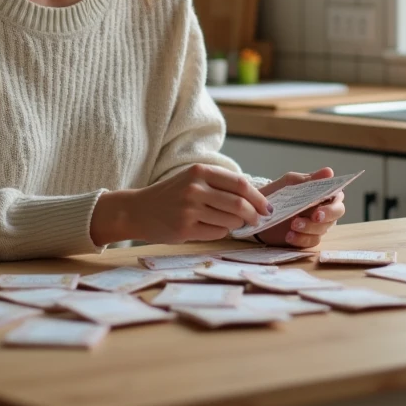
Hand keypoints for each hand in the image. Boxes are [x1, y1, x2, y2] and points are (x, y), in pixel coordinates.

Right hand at [118, 164, 273, 244]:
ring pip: (230, 221)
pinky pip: (216, 233)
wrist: (138, 210)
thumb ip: (219, 184)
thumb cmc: (171, 195)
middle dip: (253, 215)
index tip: (267, 207)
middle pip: (239, 204)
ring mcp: (189, 209)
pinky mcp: (184, 228)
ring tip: (230, 223)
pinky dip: (221, 232)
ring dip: (236, 225)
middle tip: (257, 220)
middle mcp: (195, 188)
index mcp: (200, 172)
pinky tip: (212, 228)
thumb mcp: (192, 179)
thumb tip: (255, 199)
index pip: (240, 184)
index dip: (258, 198)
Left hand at [254, 168, 344, 247]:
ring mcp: (316, 226)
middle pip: (334, 217)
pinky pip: (310, 242)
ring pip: (322, 230)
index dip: (332, 206)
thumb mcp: (291, 182)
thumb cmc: (277, 192)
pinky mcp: (306, 239)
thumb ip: (309, 179)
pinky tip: (289, 236)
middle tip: (313, 217)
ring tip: (293, 225)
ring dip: (308, 228)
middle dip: (324, 218)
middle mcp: (324, 211)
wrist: (257, 210)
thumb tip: (329, 172)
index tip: (319, 210)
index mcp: (323, 194)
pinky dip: (300, 239)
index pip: (337, 200)